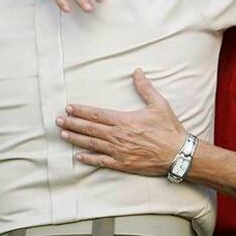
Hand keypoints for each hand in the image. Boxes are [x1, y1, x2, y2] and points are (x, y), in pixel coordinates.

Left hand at [56, 69, 185, 174]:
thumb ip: (145, 88)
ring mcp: (118, 152)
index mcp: (124, 121)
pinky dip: (88, 159)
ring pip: (92, 144)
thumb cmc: (168, 129)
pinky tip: (78, 156)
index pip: (97, 114)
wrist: (177, 154)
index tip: (69, 108)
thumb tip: (137, 71)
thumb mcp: (159, 104)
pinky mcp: (122, 164)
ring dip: (76, 139)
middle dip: (72, 123)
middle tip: (58, 120)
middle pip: (90, 129)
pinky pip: (101, 161)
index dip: (81, 111)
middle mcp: (118, 136)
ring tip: (63, 134)